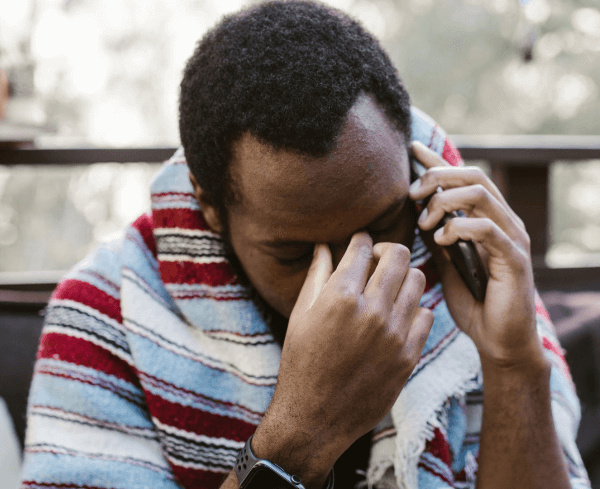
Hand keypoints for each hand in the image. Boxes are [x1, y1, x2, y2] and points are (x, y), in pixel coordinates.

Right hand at [252, 232, 432, 486]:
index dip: (361, 240)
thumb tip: (323, 246)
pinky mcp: (408, 356)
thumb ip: (317, 275)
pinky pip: (426, 315)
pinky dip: (414, 309)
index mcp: (340, 297)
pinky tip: (397, 315)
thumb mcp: (301, 315)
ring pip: (418, 280)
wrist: (315, 417)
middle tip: (377, 260)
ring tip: (389, 287)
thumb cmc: (301, 363)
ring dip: (403, 276)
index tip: (361, 242)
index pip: (362, 248)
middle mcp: (371, 311)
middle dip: (387, 250)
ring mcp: (394, 334)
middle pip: (398, 255)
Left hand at [408, 141, 544, 368]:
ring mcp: (511, 237)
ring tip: (425, 222)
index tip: (411, 149)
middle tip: (412, 194)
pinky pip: (488, 228)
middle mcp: (501, 221)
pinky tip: (442, 239)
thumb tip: (415, 211)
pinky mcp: (514, 258)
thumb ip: (436, 235)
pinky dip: (459, 227)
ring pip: (481, 194)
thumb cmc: (472, 301)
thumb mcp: (446, 262)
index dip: (437, 161)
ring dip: (445, 201)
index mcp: (484, 219)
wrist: (497, 340)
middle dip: (438, 177)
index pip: (462, 178)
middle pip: (473, 176)